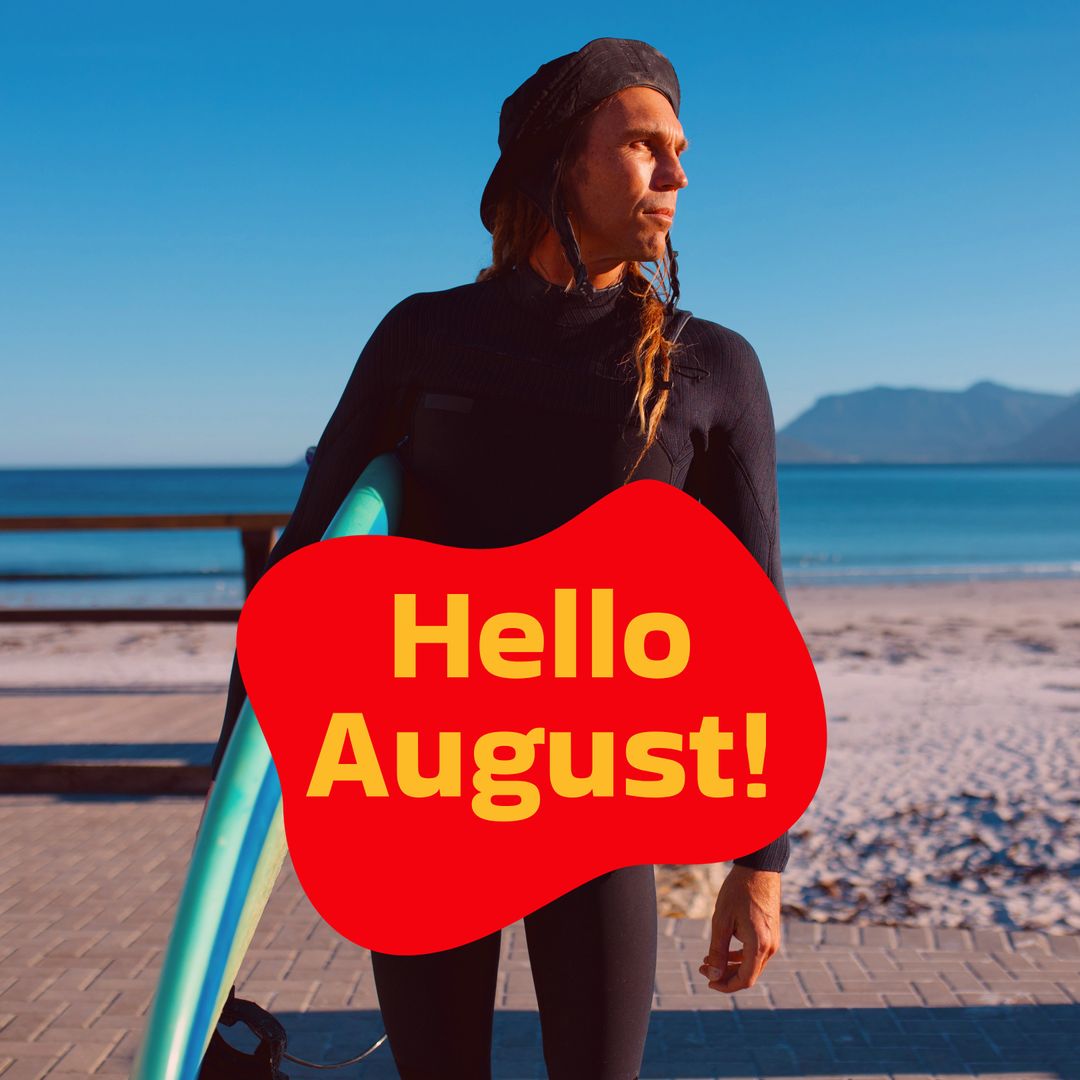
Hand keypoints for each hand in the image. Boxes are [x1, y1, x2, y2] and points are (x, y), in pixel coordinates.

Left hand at [698, 864, 781, 992]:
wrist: (758, 868)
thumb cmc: (738, 892)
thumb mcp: (721, 920)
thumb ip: (717, 951)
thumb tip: (714, 976)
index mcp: (760, 945)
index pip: (745, 980)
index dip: (725, 985)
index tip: (707, 981)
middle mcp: (771, 946)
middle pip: (748, 974)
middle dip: (724, 974)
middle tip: (702, 968)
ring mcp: (773, 939)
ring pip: (752, 963)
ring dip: (730, 964)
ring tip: (707, 959)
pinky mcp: (770, 931)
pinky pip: (756, 952)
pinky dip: (739, 955)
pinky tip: (723, 948)